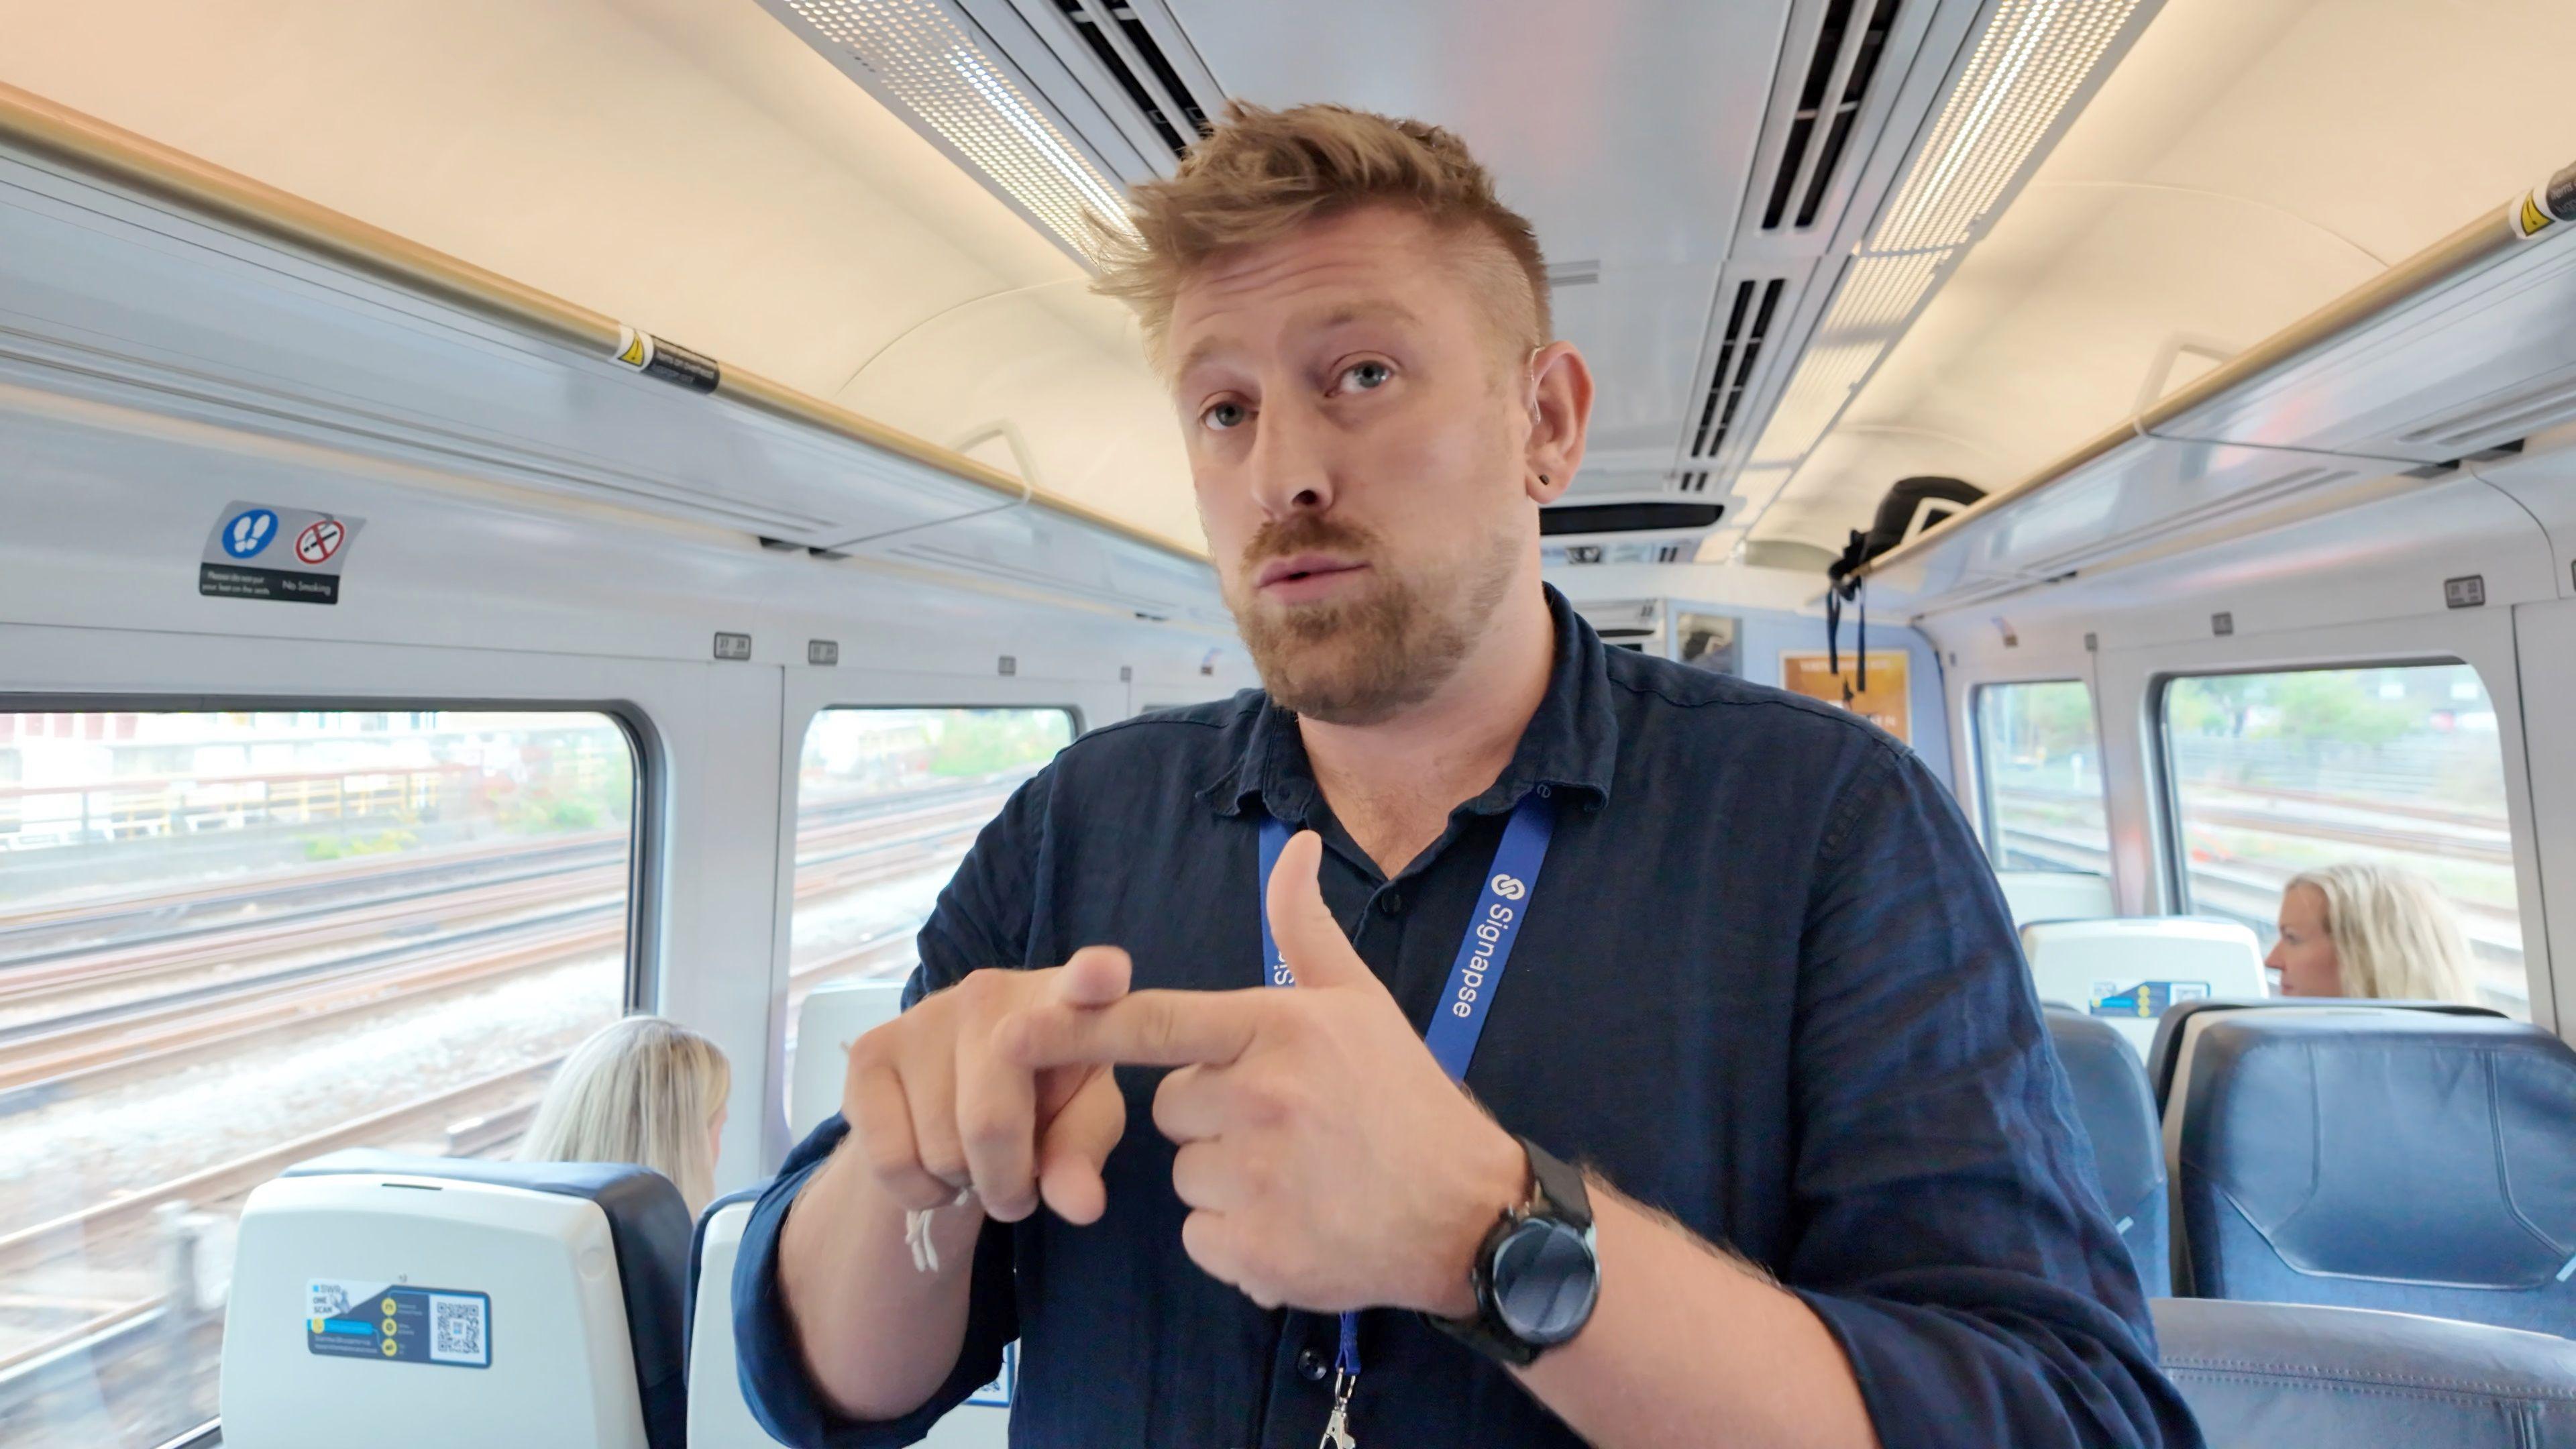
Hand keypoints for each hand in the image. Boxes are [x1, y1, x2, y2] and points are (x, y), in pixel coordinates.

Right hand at [840, 947, 1132, 1224]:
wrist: (958, 1096)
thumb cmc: (1044, 1101)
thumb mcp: (1081, 1126)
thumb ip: (1083, 1158)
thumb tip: (1081, 1207)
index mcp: (1063, 1000)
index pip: (1083, 981)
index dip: (1092, 979)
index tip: (1106, 973)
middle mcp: (989, 992)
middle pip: (989, 1121)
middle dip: (1006, 1183)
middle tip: (1017, 1189)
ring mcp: (922, 1016)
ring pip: (939, 1152)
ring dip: (962, 1184)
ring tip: (975, 1158)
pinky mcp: (868, 1051)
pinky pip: (889, 1161)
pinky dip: (916, 1192)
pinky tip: (933, 1167)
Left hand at [999, 830, 1526, 1314]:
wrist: (1472, 1216)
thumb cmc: (1408, 1101)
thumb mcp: (1362, 1004)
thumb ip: (1305, 928)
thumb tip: (1294, 844)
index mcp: (1280, 1029)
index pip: (1156, 1021)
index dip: (1080, 1026)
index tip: (1015, 1030)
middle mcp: (1264, 1097)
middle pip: (1171, 1108)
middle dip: (1211, 1118)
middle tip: (1286, 1127)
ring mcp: (1259, 1178)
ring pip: (1184, 1175)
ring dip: (1225, 1182)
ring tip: (1299, 1178)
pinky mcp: (1256, 1251)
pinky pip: (1200, 1238)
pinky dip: (1236, 1241)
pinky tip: (1297, 1224)